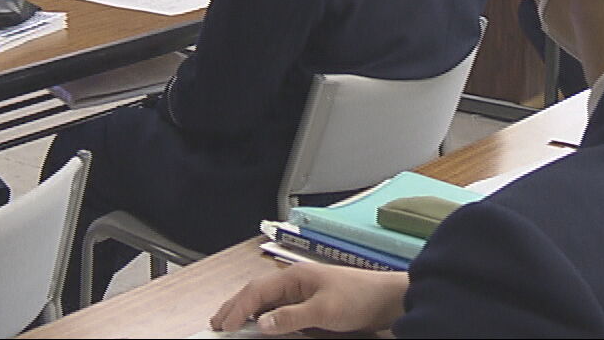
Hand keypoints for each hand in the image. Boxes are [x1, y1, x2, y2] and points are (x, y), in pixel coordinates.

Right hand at [210, 262, 408, 335]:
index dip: (237, 308)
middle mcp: (294, 281)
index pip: (256, 291)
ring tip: (229, 324)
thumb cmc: (358, 299)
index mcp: (294, 277)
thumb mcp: (324, 311)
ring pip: (266, 300)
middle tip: (215, 324)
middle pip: (256, 292)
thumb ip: (291, 317)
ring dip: (247, 311)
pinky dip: (263, 316)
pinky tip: (258, 325)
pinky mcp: (310, 303)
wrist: (388, 299)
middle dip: (234, 306)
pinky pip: (279, 308)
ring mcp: (302, 292)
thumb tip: (260, 324)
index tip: (222, 326)